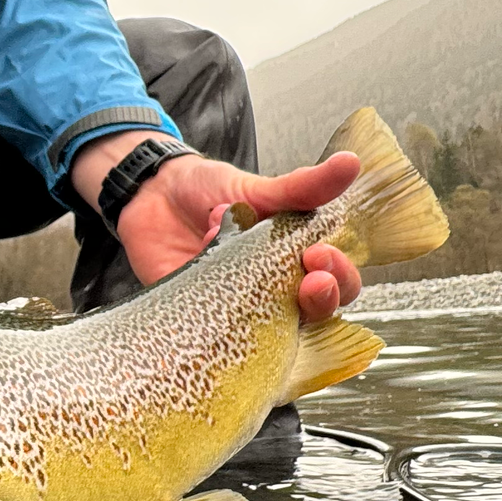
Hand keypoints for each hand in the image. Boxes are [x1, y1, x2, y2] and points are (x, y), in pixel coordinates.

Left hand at [71, 131, 362, 323]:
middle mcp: (273, 292)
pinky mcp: (199, 321)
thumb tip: (349, 163)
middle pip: (314, 317)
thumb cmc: (209, 192)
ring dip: (264, 305)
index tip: (320, 256)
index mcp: (295, 261)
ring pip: (270, 335)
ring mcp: (238, 310)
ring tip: (239, 258)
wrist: (152, 193)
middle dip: (320, 300)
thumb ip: (303, 187)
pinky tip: (210, 275)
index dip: (339, 278)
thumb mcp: (258, 187)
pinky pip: (217, 337)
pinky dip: (216, 314)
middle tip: (309, 281)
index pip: (337, 284)